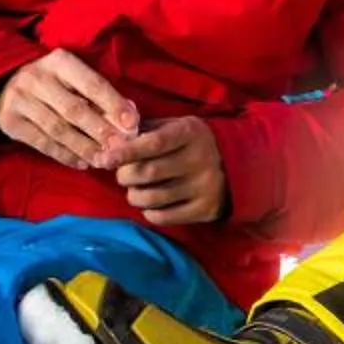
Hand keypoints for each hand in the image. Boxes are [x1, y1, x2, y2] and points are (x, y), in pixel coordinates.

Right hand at [0, 49, 137, 168]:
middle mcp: (37, 77)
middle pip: (74, 109)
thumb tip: (130, 119)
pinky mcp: (9, 121)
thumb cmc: (53, 84)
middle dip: (101, 131)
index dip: (113, 104)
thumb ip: (101, 96)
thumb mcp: (74, 79)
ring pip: (58, 129)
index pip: (91, 84)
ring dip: (84, 148)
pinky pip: (41, 143)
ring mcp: (19, 99)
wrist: (4, 87)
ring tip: (104, 161)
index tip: (132, 124)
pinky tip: (82, 163)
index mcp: (60, 61)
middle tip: (120, 149)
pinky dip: (64, 155)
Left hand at [106, 115, 226, 224]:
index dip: (126, 152)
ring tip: (135, 190)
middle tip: (123, 175)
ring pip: (152, 197)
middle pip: (148, 173)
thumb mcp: (177, 126)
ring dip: (134, 196)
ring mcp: (204, 186)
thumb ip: (147, 130)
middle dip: (125, 176)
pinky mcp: (205, 209)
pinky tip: (151, 204)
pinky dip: (149, 212)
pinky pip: (164, 216)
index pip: (153, 143)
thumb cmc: (195, 143)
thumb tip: (112, 140)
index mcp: (190, 133)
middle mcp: (199, 159)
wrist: (238, 165)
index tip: (105, 158)